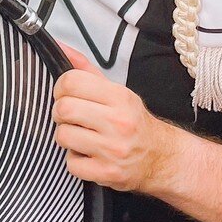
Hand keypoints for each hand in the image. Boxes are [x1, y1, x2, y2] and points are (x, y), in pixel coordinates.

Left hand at [52, 46, 177, 193]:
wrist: (161, 157)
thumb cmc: (134, 123)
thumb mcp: (116, 91)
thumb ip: (85, 69)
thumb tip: (61, 48)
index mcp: (119, 97)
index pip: (71, 81)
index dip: (61, 87)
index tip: (66, 94)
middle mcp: (117, 122)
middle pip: (63, 109)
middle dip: (61, 113)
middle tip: (71, 117)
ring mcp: (112, 149)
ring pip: (63, 136)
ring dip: (67, 137)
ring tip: (81, 136)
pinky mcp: (107, 173)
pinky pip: (71, 164)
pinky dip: (75, 161)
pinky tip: (88, 155)